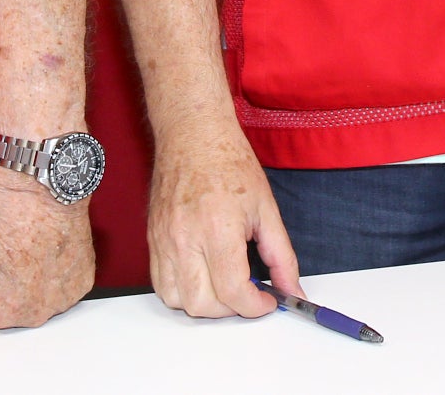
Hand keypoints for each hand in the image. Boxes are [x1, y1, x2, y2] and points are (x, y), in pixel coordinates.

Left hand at [0, 163, 91, 328]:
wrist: (36, 179)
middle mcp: (26, 316)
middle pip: (7, 310)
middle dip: (5, 287)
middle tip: (5, 250)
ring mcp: (57, 301)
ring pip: (36, 302)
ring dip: (33, 283)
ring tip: (28, 248)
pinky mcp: (81, 283)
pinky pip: (63, 289)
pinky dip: (58, 273)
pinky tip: (48, 248)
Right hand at [146, 116, 298, 318]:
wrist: (193, 133)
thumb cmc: (228, 161)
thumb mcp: (266, 208)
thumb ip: (281, 256)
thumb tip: (292, 289)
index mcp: (218, 228)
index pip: (233, 291)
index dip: (255, 306)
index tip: (267, 301)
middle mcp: (185, 237)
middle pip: (202, 304)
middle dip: (230, 310)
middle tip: (247, 294)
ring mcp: (164, 239)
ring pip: (176, 300)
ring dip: (203, 304)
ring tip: (222, 285)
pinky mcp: (152, 239)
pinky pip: (159, 283)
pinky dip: (181, 291)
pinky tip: (201, 275)